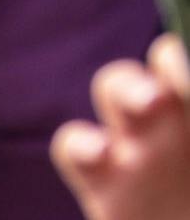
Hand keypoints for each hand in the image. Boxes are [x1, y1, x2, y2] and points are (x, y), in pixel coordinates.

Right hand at [60, 38, 189, 217]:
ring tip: (148, 103)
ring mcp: (144, 153)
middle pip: (162, 63)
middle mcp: (185, 128)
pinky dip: (82, 143)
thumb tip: (189, 75)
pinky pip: (75, 147)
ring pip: (116, 88)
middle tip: (176, 80)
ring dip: (127, 87)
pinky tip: (103, 154)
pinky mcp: (106, 189)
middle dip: (165, 64)